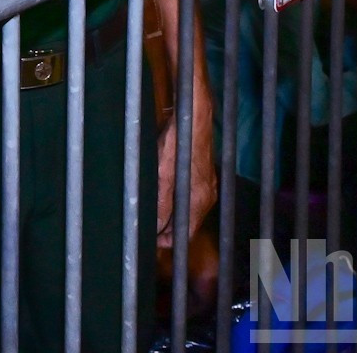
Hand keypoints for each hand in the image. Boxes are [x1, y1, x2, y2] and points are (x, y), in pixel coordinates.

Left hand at [154, 114, 216, 247]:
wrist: (191, 117)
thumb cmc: (179, 145)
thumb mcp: (164, 177)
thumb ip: (162, 205)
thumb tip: (157, 227)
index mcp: (200, 201)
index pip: (186, 233)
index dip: (168, 240)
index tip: (153, 240)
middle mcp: (207, 195)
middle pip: (187, 222)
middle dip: (168, 228)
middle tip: (149, 228)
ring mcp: (206, 183)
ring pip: (187, 208)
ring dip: (171, 214)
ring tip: (153, 213)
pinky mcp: (202, 172)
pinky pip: (188, 194)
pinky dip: (175, 199)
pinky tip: (162, 193)